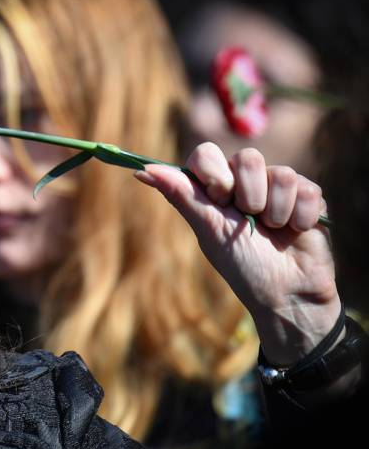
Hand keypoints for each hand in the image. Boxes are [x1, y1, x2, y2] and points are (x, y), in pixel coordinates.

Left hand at [135, 143, 338, 366]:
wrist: (286, 294)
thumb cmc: (242, 266)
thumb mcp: (208, 230)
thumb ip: (181, 195)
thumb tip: (141, 170)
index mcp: (216, 188)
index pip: (207, 154)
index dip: (214, 173)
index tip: (219, 199)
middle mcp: (246, 182)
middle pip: (248, 157)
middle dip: (248, 195)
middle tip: (249, 219)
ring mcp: (278, 187)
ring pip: (281, 173)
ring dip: (275, 210)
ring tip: (274, 230)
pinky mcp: (309, 196)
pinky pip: (307, 188)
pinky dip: (299, 217)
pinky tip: (296, 232)